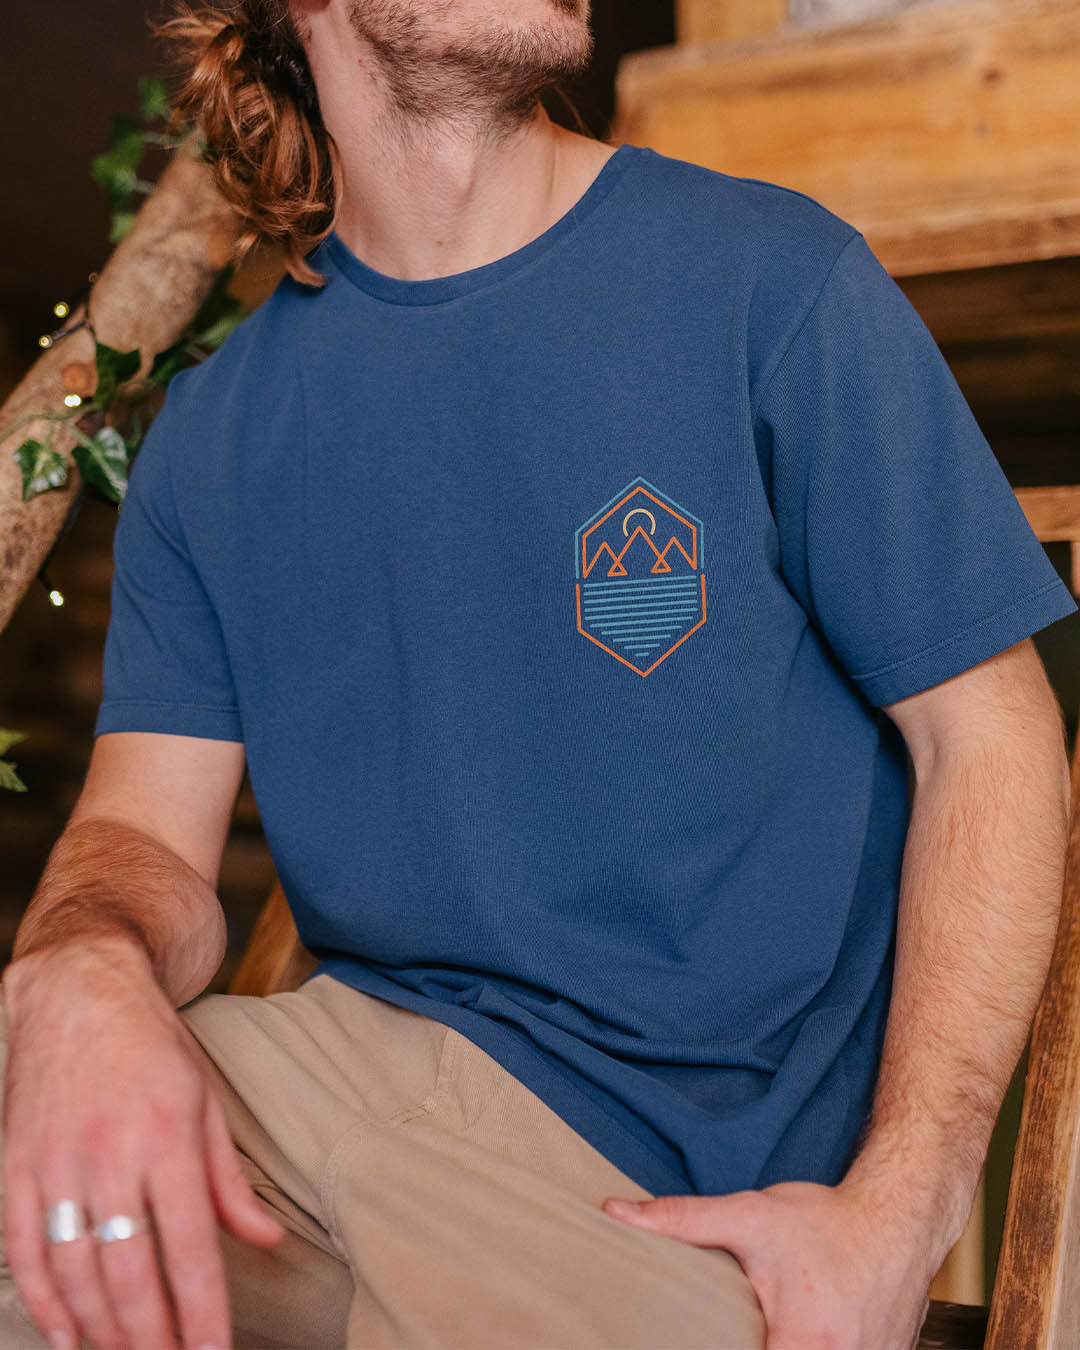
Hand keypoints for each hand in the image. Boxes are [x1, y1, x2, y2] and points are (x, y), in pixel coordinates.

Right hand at [2, 939, 285, 1349]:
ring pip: (76, 1270)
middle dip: (152, 1336)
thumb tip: (264, 1239)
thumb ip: (229, 1179)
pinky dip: (43, 1301)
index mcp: (167, 1136)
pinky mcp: (15, 1165)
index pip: (190, 1246)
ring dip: (102, 1329)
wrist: (78, 991)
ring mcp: (55, 1162)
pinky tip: (66, 1336)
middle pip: (130, 1271)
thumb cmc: (151, 1045)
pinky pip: (23, 1249)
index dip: (202, 1312)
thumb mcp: (206, 1099)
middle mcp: (109, 1154)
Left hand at [602, 1179, 936, 1349]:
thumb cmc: (827, 1221)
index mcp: (805, 1348)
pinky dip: (813, 1349)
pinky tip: (802, 1326)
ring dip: (784, 1348)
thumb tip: (616, 1213)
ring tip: (771, 1324)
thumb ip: (682, 1221)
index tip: (707, 1337)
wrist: (899, 1216)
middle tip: (740, 1326)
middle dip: (750, 1345)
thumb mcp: (750, 1217)